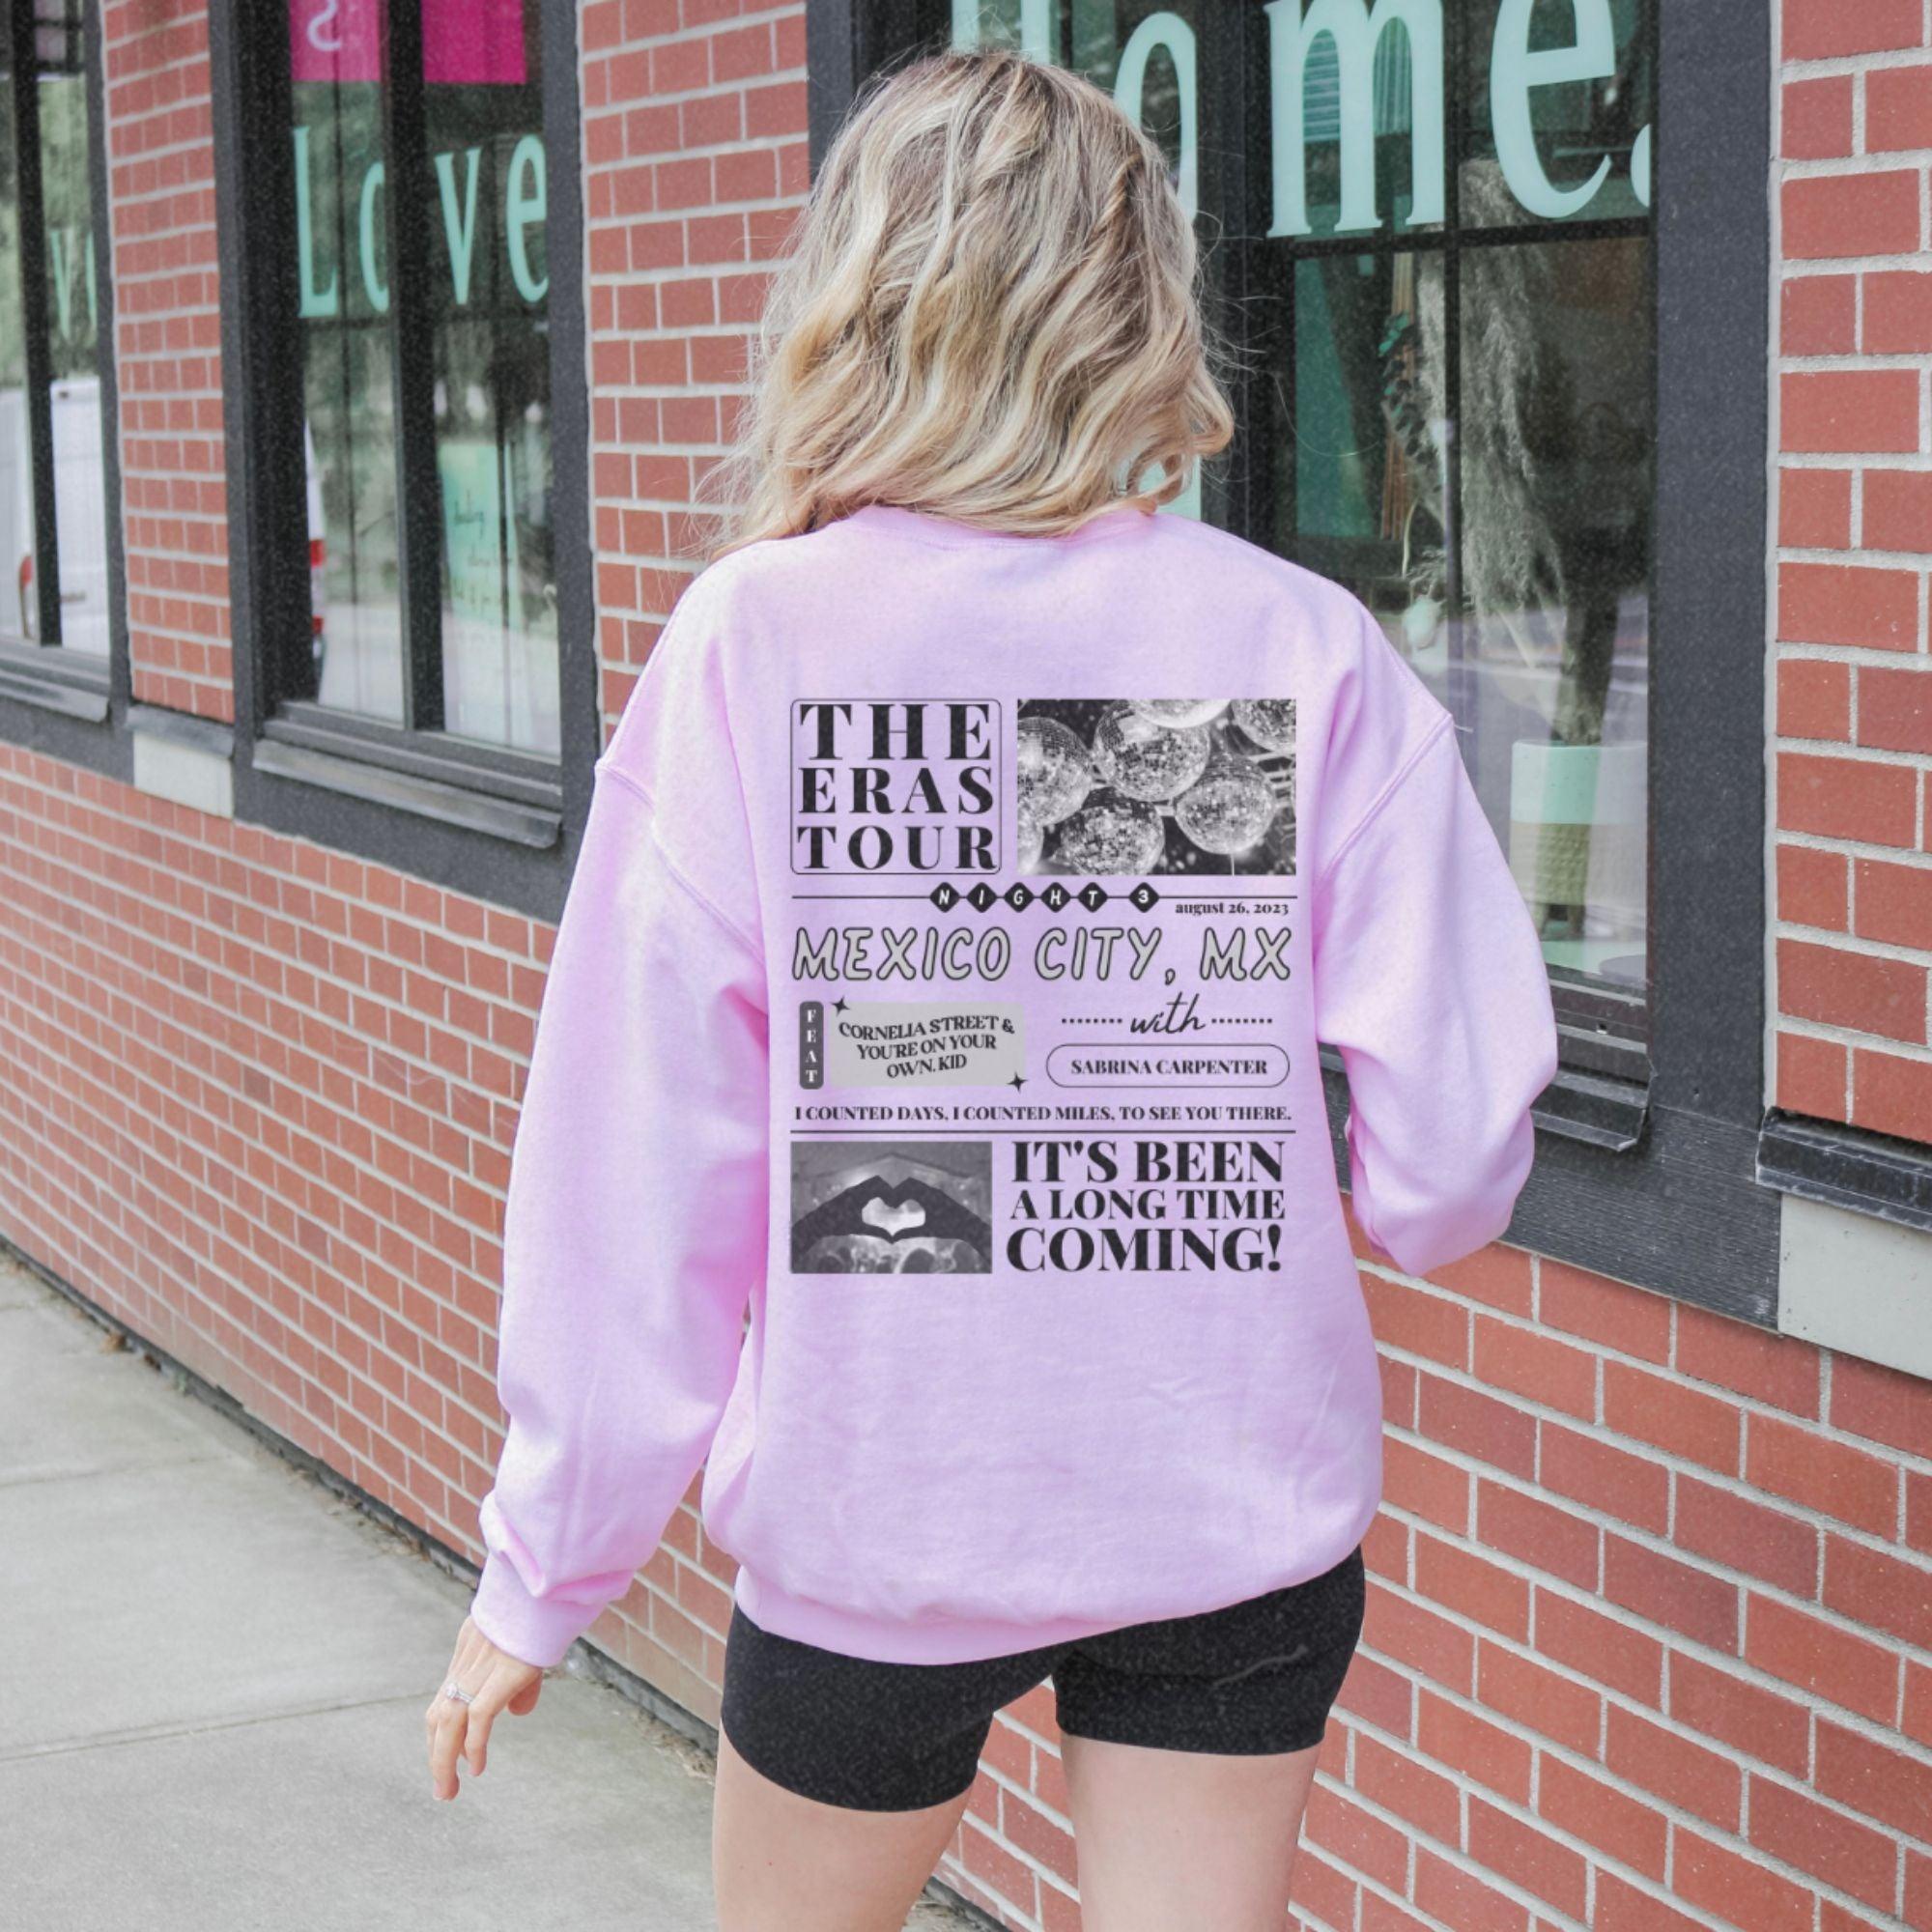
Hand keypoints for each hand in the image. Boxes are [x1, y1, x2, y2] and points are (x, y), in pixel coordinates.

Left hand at [425, 1615, 544, 1800]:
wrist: (548, 1589)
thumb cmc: (543, 1615)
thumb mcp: (526, 1649)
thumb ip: (519, 1682)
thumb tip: (517, 1711)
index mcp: (468, 1650)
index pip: (443, 1699)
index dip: (440, 1734)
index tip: (446, 1760)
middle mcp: (466, 1661)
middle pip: (437, 1715)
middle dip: (435, 1756)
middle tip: (442, 1791)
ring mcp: (481, 1667)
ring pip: (448, 1721)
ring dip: (443, 1761)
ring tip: (448, 1791)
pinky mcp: (501, 1673)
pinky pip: (478, 1716)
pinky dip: (473, 1745)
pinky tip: (475, 1768)